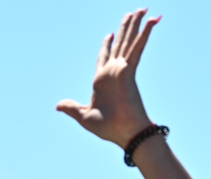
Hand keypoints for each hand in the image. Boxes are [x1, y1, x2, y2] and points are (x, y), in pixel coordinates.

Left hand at [57, 9, 160, 146]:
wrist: (124, 133)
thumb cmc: (108, 128)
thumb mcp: (84, 116)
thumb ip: (72, 108)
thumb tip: (58, 105)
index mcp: (102, 81)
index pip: (105, 57)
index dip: (107, 45)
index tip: (109, 34)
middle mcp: (113, 72)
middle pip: (120, 44)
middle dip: (125, 28)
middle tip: (132, 13)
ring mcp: (122, 70)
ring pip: (129, 41)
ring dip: (136, 25)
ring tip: (143, 9)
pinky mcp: (130, 70)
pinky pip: (137, 48)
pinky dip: (144, 34)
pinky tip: (152, 21)